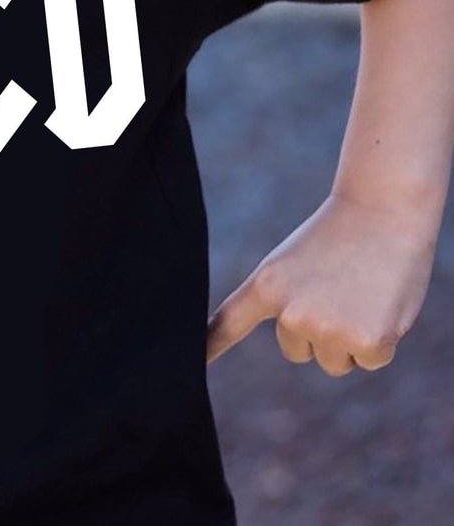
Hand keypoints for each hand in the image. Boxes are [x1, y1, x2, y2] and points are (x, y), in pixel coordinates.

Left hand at [205, 193, 437, 372]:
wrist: (383, 212)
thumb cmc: (340, 236)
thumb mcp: (294, 265)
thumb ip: (285, 301)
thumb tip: (292, 332)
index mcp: (266, 284)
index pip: (229, 323)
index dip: (210, 346)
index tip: (191, 361)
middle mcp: (290, 311)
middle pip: (297, 351)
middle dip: (318, 332)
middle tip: (338, 290)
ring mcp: (326, 328)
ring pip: (334, 361)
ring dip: (350, 339)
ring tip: (360, 295)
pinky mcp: (366, 341)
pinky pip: (370, 360)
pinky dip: (383, 341)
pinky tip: (383, 305)